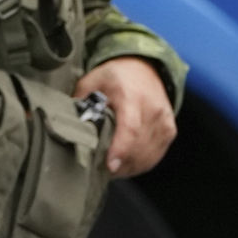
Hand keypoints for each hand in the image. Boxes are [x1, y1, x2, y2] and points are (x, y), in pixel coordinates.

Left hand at [76, 56, 177, 178]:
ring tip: (110, 167)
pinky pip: (154, 157)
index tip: (110, 165)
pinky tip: (125, 164)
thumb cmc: (116, 77)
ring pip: (146, 156)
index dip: (120, 149)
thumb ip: (80, 102)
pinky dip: (139, 164)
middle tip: (98, 168)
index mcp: (131, 96)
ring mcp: (163, 121)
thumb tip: (68, 125)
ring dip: (127, 167)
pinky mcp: (169, 131)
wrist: (144, 68)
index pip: (130, 128)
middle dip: (118, 163)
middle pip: (137, 147)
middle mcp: (152, 108)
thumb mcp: (92, 81)